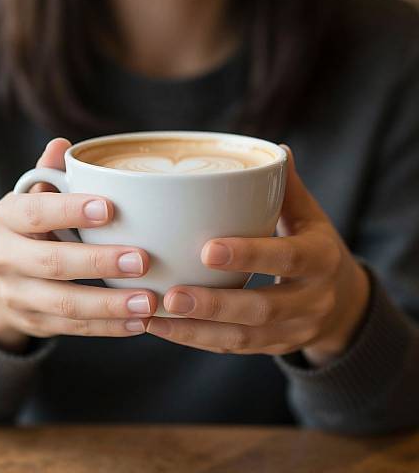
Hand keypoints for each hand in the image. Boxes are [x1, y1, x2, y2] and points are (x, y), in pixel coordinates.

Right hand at [0, 138, 156, 351]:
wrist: (1, 276)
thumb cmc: (32, 227)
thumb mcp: (34, 198)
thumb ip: (50, 176)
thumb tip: (63, 145)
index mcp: (8, 217)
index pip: (35, 212)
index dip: (69, 211)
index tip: (109, 209)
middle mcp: (6, 257)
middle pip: (52, 263)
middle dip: (98, 263)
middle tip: (143, 260)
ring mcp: (18, 295)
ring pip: (65, 304)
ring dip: (109, 305)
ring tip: (149, 302)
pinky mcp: (34, 322)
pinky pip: (73, 329)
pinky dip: (107, 328)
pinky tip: (138, 323)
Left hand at [147, 146, 369, 365]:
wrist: (343, 302)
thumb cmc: (315, 247)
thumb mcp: (310, 217)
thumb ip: (289, 189)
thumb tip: (276, 151)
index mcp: (321, 258)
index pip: (287, 257)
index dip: (249, 255)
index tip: (206, 250)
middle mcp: (312, 299)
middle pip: (263, 308)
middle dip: (215, 305)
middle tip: (171, 296)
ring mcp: (294, 330)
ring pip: (245, 337)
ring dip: (197, 330)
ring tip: (155, 317)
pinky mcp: (274, 347)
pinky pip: (234, 348)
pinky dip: (197, 340)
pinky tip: (163, 328)